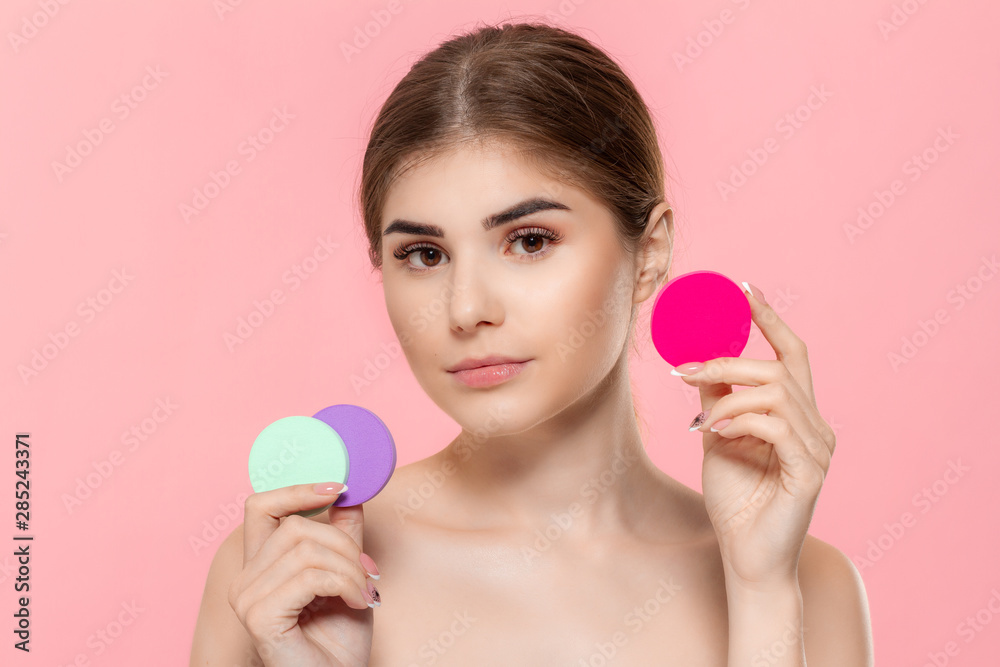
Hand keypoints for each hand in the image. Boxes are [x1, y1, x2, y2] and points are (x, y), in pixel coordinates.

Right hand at [228, 483, 377, 666]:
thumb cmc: (338, 640)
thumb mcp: (347, 574)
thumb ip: (343, 534)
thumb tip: (349, 491)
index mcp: (261, 566)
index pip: (262, 507)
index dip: (297, 490)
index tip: (338, 488)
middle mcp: (245, 580)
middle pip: (295, 526)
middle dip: (343, 544)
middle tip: (368, 571)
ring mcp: (247, 598)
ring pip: (306, 550)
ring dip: (349, 568)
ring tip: (365, 591)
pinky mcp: (258, 616)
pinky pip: (310, 577)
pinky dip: (343, 584)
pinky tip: (357, 602)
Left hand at [676, 283, 835, 588]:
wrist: (746, 556)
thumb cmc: (736, 498)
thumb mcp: (718, 435)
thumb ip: (716, 397)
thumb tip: (697, 358)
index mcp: (798, 414)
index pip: (792, 354)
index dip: (770, 319)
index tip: (744, 288)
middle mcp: (816, 426)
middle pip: (779, 368)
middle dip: (729, 360)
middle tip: (685, 369)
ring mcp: (818, 448)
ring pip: (776, 393)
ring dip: (729, 398)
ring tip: (701, 421)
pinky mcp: (810, 471)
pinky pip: (776, 425)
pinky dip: (740, 421)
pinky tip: (715, 434)